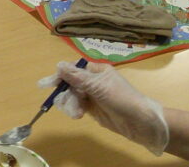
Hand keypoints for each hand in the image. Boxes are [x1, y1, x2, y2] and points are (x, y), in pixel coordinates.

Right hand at [39, 61, 168, 155]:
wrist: (140, 123)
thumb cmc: (122, 99)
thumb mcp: (98, 87)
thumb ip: (77, 76)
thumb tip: (58, 65)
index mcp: (96, 70)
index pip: (73, 68)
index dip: (61, 75)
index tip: (49, 84)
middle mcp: (93, 81)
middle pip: (69, 83)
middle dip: (65, 94)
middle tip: (60, 103)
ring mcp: (92, 95)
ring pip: (71, 96)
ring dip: (70, 104)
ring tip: (75, 113)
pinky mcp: (92, 108)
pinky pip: (76, 105)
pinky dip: (74, 110)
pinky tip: (78, 115)